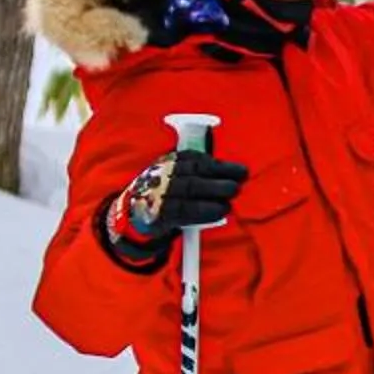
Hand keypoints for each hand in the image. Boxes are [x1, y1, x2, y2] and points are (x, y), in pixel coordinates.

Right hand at [102, 148, 247, 265]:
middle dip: (219, 179)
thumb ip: (200, 172)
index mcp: (169, 162)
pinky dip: (204, 211)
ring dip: (213, 194)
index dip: (220, 166)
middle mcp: (163, 174)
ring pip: (189, 189)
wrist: (132, 212)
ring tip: (229, 201)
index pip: (196, 160)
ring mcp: (159, 192)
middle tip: (237, 186)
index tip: (241, 172)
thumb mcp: (177, 174)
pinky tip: (219, 212)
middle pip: (194, 173)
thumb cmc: (165, 191)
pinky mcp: (158, 213)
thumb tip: (234, 174)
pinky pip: (184, 211)